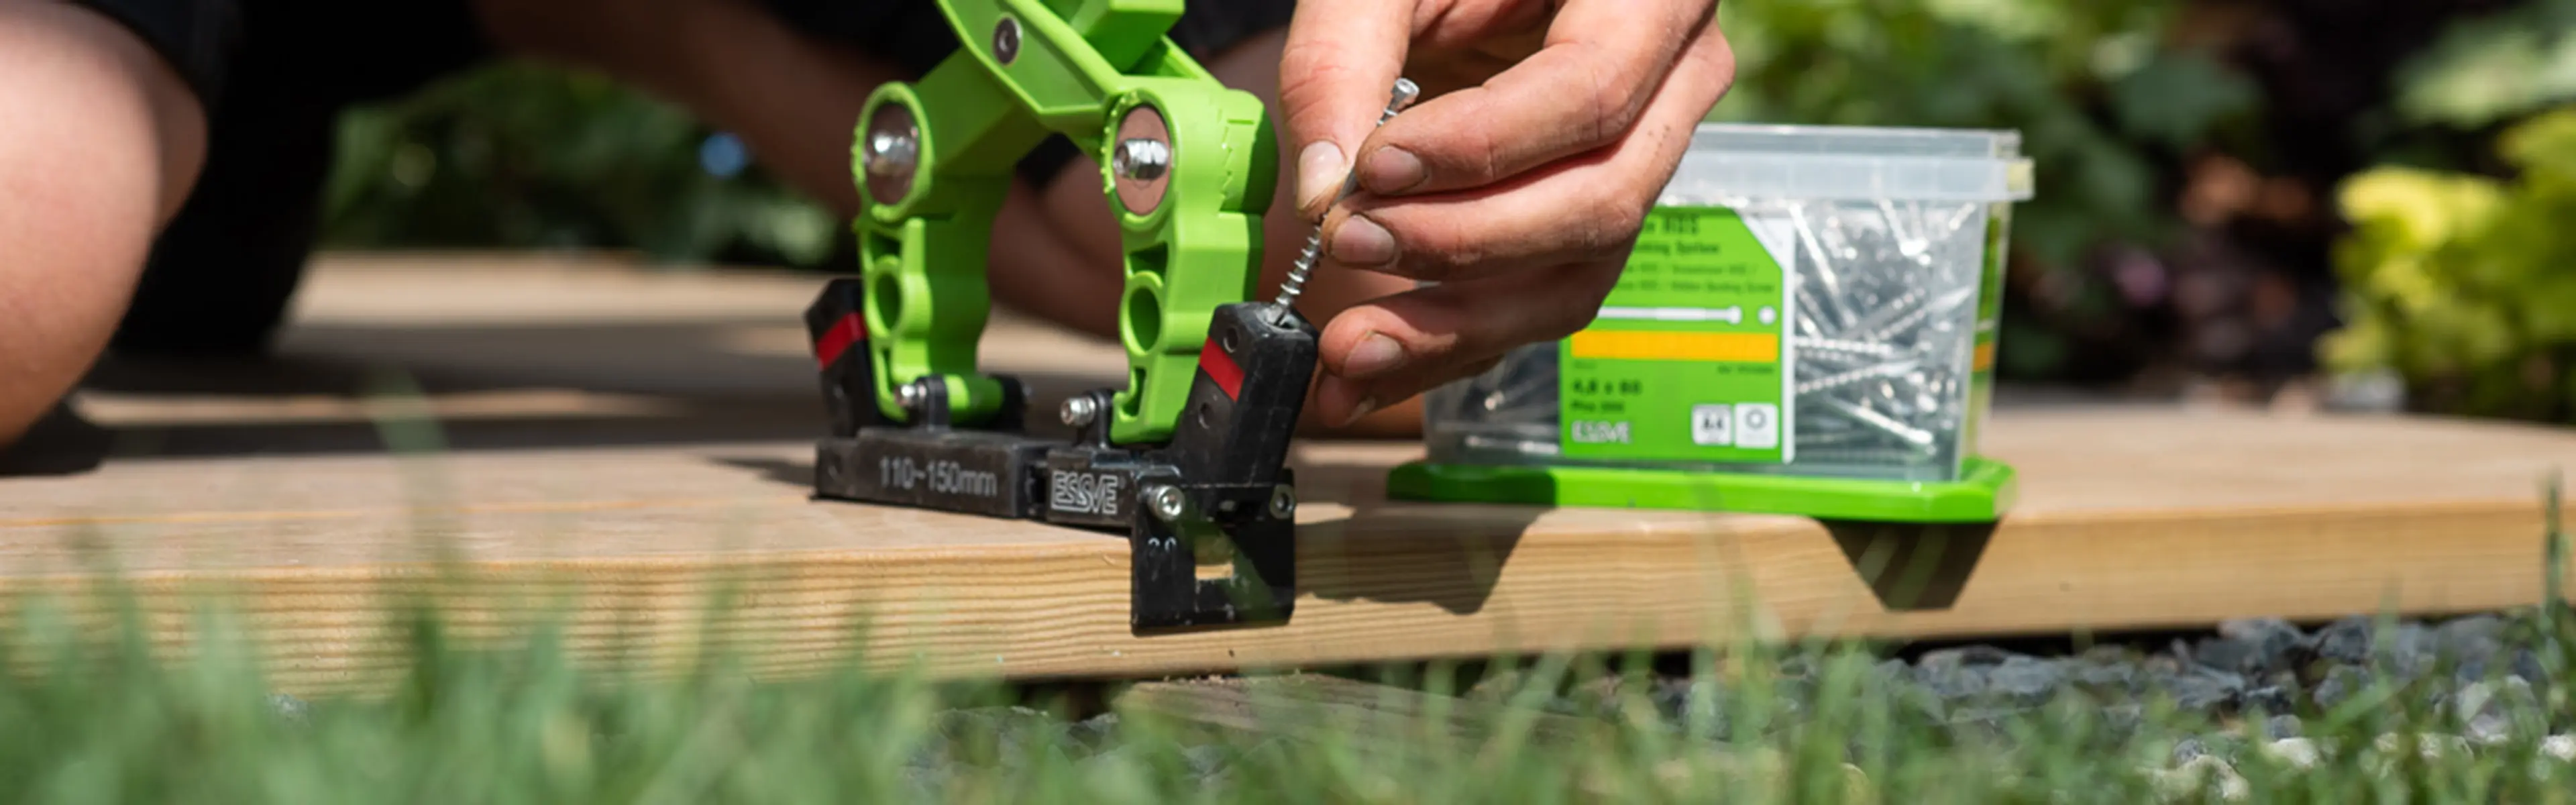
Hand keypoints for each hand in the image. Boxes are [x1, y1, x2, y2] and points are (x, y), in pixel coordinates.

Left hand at [1277, 0, 1736, 425]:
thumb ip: (1343, 56)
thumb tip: (1323, 187)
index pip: (1590, 92)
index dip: (1483, 147)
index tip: (1374, 170)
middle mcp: (1676, 81)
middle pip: (1598, 198)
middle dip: (1463, 241)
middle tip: (1347, 242)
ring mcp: (1646, 158)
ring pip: (1578, 272)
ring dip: (1457, 323)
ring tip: (1349, 348)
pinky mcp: (1595, 217)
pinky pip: (1544, 297)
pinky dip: (1454, 341)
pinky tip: (1373, 364)